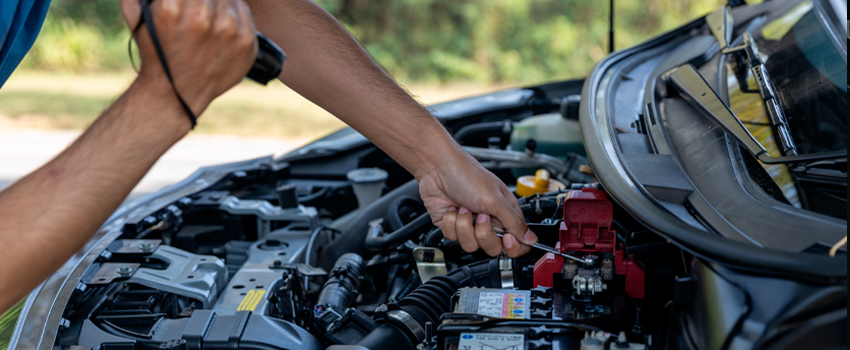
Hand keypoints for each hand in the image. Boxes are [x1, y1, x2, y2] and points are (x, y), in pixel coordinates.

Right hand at [120, 0, 257, 117]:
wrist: (177, 93)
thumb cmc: (156, 53)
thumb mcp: (138, 20)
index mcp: (173, 8)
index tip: (189, 3)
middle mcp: (202, 17)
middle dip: (203, 1)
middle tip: (199, 10)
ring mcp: (228, 30)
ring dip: (220, 5)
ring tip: (210, 19)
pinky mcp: (246, 41)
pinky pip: (244, 12)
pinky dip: (235, 14)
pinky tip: (224, 26)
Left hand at [417, 153, 536, 257]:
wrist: (438, 169)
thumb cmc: (467, 175)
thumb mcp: (495, 199)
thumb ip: (514, 222)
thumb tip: (531, 239)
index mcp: (505, 213)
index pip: (517, 242)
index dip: (512, 246)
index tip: (506, 238)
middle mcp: (489, 221)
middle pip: (493, 248)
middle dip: (483, 233)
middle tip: (480, 216)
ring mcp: (470, 224)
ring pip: (471, 245)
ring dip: (464, 225)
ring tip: (464, 207)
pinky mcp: (452, 226)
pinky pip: (453, 238)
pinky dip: (451, 222)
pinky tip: (452, 208)